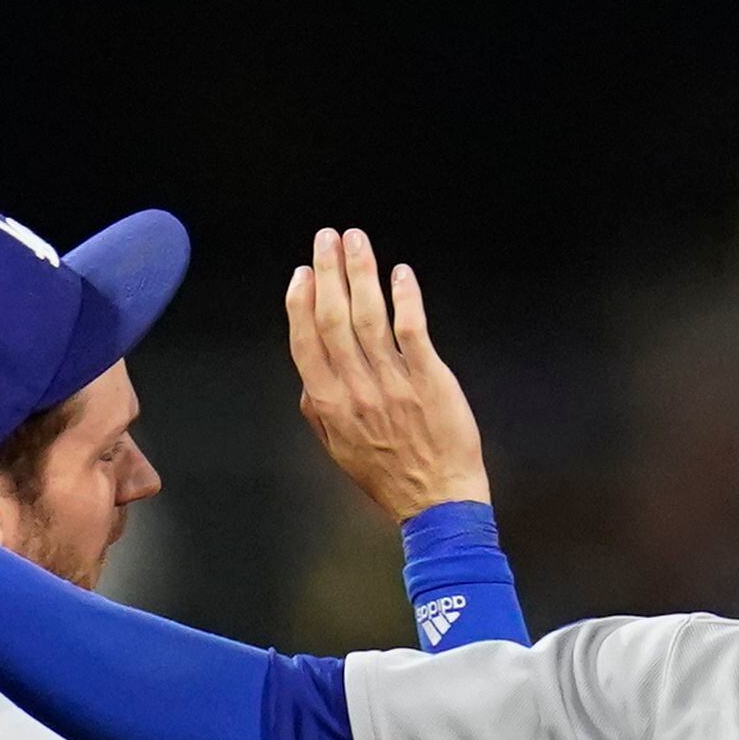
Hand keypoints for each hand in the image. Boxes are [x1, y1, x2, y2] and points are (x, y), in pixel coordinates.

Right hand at [287, 230, 491, 518]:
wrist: (437, 501)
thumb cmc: (389, 477)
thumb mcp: (339, 450)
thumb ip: (319, 410)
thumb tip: (307, 379)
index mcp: (330, 404)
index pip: (306, 341)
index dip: (301, 302)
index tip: (302, 273)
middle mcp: (357, 389)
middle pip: (334, 318)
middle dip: (328, 271)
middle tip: (327, 238)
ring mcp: (394, 382)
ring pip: (369, 316)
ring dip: (361, 272)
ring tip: (356, 241)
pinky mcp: (430, 379)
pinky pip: (412, 329)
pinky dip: (404, 297)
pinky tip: (399, 274)